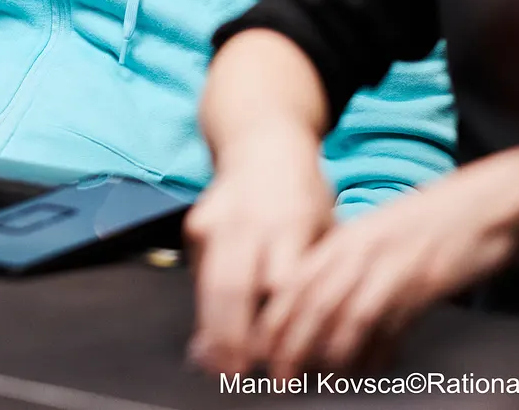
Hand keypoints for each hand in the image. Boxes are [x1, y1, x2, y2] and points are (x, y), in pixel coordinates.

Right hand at [185, 121, 333, 374]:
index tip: (282, 359)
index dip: (279, 324)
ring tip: (218, 367)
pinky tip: (211, 336)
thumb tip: (311, 335)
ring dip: (212, 330)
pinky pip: (200, 275)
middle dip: (234, 337)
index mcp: (291, 222)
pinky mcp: (195, 224)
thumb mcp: (323, 227)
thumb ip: (313, 279)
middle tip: (237, 374)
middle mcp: (249, 221)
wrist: (262, 144)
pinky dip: (206, 307)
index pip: (281, 284)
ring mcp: (217, 221)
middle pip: (235, 288)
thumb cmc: (303, 195)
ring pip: (210, 285)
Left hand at [256, 174, 517, 378]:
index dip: (273, 317)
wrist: (490, 202)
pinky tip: (361, 369)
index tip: (259, 348)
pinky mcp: (419, 280)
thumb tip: (331, 313)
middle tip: (274, 375)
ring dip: (320, 351)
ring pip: (339, 312)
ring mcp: (387, 264)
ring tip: (308, 380)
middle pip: (308, 299)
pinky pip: (383, 320)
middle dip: (286, 342)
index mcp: (346, 237)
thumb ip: (353, 268)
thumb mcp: (383, 238)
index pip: (294, 279)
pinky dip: (369, 349)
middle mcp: (359, 249)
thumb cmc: (437, 224)